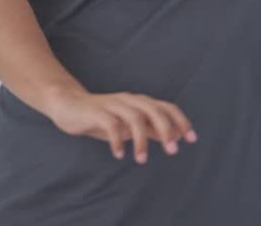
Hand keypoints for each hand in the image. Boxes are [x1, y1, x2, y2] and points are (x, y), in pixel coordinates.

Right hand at [46, 90, 196, 163]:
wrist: (69, 106)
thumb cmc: (102, 117)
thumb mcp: (129, 125)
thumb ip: (149, 128)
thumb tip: (173, 136)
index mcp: (139, 103)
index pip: (166, 107)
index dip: (181, 121)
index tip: (192, 139)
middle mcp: (129, 100)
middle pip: (154, 110)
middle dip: (166, 130)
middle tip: (172, 151)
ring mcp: (113, 104)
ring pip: (135, 117)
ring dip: (141, 140)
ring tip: (141, 160)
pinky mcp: (97, 112)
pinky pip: (111, 124)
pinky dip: (117, 140)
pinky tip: (118, 154)